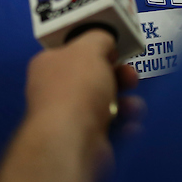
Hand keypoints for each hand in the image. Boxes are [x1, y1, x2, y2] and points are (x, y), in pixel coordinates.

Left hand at [0, 31, 139, 181]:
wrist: (72, 143)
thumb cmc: (77, 88)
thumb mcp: (90, 48)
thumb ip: (100, 38)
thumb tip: (105, 42)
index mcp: (48, 65)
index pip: (72, 51)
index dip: (95, 48)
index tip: (115, 49)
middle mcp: (55, 92)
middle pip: (93, 78)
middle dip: (118, 76)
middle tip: (131, 77)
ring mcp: (69, 120)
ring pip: (106, 105)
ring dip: (126, 103)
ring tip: (134, 107)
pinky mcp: (85, 143)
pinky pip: (111, 129)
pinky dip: (124, 127)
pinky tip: (130, 127)